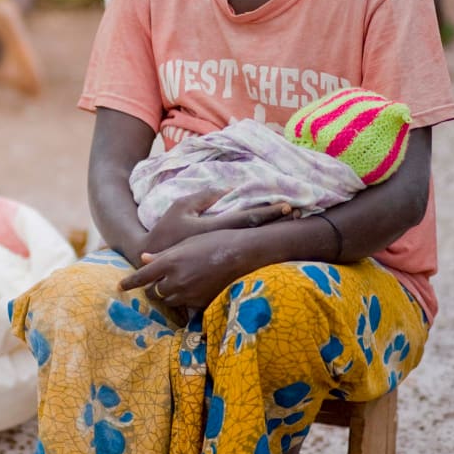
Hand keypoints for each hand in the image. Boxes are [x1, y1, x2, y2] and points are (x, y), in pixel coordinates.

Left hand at [120, 228, 260, 310]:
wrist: (243, 254)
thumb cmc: (214, 241)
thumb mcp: (185, 244)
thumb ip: (162, 255)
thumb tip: (144, 259)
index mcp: (169, 263)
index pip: (142, 277)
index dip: (129, 283)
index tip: (120, 286)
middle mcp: (175, 281)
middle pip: (154, 292)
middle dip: (153, 288)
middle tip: (155, 284)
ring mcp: (189, 294)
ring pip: (169, 300)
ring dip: (168, 295)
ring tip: (175, 286)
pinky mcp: (202, 303)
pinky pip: (186, 305)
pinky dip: (184, 300)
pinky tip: (192, 291)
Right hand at [142, 187, 291, 255]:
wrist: (154, 258)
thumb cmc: (166, 230)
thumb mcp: (180, 208)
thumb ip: (202, 197)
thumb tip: (226, 189)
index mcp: (215, 228)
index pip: (248, 218)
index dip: (269, 212)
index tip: (288, 205)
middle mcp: (224, 243)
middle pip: (258, 232)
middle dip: (279, 222)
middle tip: (299, 214)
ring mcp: (223, 255)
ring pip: (254, 245)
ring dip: (274, 236)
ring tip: (293, 225)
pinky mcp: (221, 264)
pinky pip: (245, 254)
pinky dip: (261, 247)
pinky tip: (273, 243)